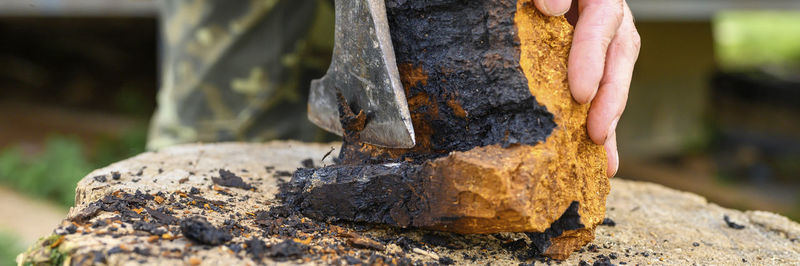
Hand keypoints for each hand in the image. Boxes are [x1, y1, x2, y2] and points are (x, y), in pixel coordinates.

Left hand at [534, 0, 640, 176]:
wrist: (537, 0)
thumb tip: (554, 8)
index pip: (603, 18)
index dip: (592, 56)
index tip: (580, 91)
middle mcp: (603, 12)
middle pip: (619, 54)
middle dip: (610, 98)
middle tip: (596, 133)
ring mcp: (598, 37)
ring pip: (614, 78)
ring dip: (610, 120)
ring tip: (605, 160)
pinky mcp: (586, 61)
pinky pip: (599, 92)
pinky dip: (601, 126)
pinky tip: (602, 161)